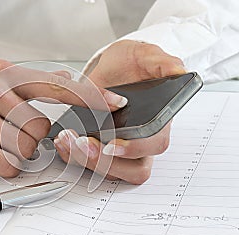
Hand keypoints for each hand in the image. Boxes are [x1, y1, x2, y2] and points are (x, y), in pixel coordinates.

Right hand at [0, 60, 125, 176]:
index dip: (87, 95)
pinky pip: (6, 164)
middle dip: (31, 138)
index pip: (54, 84)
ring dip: (16, 152)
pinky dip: (2, 166)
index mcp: (3, 75)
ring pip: (25, 147)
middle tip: (9, 134)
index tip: (112, 104)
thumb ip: (26, 80)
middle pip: (40, 127)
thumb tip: (63, 76)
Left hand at [54, 40, 185, 183]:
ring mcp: (119, 147)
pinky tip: (62, 142)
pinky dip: (72, 157)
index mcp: (158, 122)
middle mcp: (141, 141)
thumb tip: (178, 70)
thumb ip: (161, 62)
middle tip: (84, 145)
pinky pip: (89, 165)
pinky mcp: (99, 148)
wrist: (112, 68)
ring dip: (87, 161)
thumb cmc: (132, 65)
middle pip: (133, 170)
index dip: (134, 149)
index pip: (154, 145)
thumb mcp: (146, 56)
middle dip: (107, 163)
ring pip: (111, 172)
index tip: (112, 144)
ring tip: (68, 140)